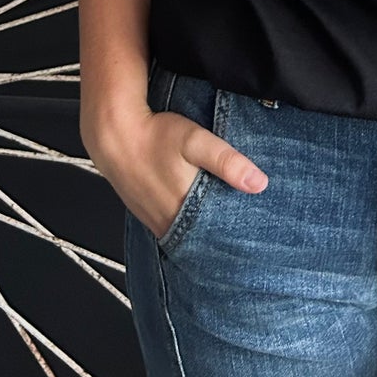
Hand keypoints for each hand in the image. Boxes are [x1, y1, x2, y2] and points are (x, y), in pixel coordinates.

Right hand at [86, 102, 267, 238]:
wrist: (115, 135)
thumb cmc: (156, 136)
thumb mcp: (196, 141)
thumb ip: (227, 162)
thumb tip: (260, 184)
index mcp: (184, 212)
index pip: (220, 239)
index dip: (242, 239)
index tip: (261, 238)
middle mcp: (170, 224)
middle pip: (206, 241)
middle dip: (228, 238)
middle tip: (251, 235)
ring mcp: (157, 223)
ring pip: (190, 238)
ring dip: (208, 233)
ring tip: (230, 226)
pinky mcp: (150, 216)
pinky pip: (176, 230)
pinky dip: (191, 227)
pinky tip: (201, 216)